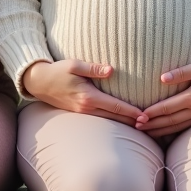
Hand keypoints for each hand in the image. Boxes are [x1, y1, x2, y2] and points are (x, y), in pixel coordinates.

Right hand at [22, 59, 145, 125]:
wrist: (39, 82)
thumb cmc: (57, 71)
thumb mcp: (74, 65)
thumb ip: (93, 68)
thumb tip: (111, 70)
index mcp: (88, 97)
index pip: (116, 107)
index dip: (132, 112)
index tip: (146, 115)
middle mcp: (87, 108)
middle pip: (115, 118)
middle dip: (132, 121)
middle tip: (150, 124)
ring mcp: (83, 112)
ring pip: (109, 120)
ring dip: (124, 123)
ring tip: (140, 125)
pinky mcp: (80, 112)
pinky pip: (101, 119)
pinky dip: (113, 120)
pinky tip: (121, 121)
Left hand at [136, 58, 190, 137]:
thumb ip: (182, 72)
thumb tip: (162, 79)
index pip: (168, 107)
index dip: (152, 113)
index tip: (139, 116)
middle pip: (171, 121)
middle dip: (153, 125)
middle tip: (137, 127)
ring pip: (178, 126)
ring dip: (162, 130)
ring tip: (147, 132)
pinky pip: (187, 126)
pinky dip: (174, 130)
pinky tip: (166, 132)